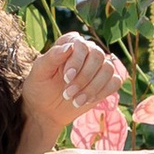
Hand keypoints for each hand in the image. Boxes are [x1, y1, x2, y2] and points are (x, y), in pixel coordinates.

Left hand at [25, 34, 121, 150]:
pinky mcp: (105, 83)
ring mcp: (98, 67)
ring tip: (75, 101)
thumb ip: (52, 57)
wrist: (45, 110)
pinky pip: (115, 82)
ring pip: (108, 69)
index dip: (77, 60)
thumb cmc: (40, 87)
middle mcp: (87, 52)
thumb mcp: (39, 72)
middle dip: (84, 77)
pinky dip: (102, 92)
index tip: (66, 77)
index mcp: (70, 44)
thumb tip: (70, 46)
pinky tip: (86, 100)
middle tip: (68, 93)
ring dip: (92, 87)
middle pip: (98, 56)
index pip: (81, 44)